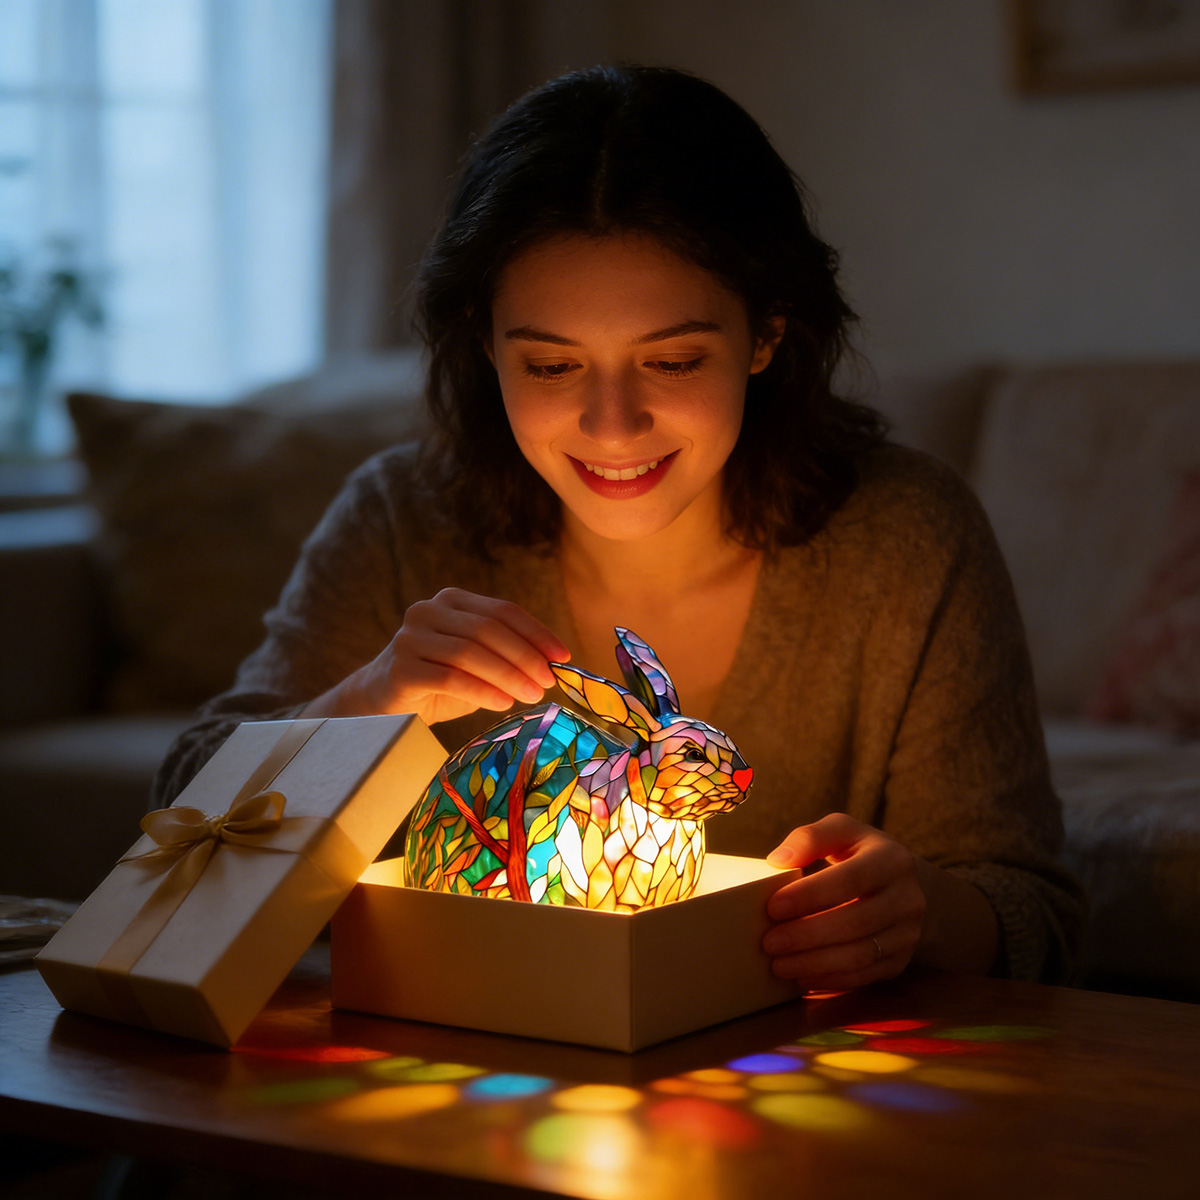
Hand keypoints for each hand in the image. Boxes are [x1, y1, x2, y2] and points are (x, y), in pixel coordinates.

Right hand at [303, 588, 569, 726]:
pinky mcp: (400, 667)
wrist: (380, 704)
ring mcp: (410, 637)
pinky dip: (481, 690)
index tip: (563, 656)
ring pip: (470, 652)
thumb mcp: (478, 664)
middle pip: (487, 629)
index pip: (502, 610)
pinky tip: (502, 704)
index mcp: (452, 601)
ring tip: (531, 696)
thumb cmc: (437, 683)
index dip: (537, 632)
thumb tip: (554, 666)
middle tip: (548, 682)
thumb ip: (507, 657)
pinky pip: (449, 677)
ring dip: (507, 675)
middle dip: (525, 656)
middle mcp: (428, 611)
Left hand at [762, 813, 926, 990]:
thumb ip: (811, 838)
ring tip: (778, 964)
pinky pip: (864, 976)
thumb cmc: (860, 854)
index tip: (772, 907)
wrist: (904, 886)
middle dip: (807, 935)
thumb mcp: (842, 832)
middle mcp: (907, 898)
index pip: (850, 879)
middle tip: (769, 942)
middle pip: (855, 922)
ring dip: (814, 963)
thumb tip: (778, 860)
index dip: (810, 895)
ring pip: (860, 955)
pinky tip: (801, 976)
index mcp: (891, 860)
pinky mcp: (900, 961)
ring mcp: (907, 933)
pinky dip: (830, 979)